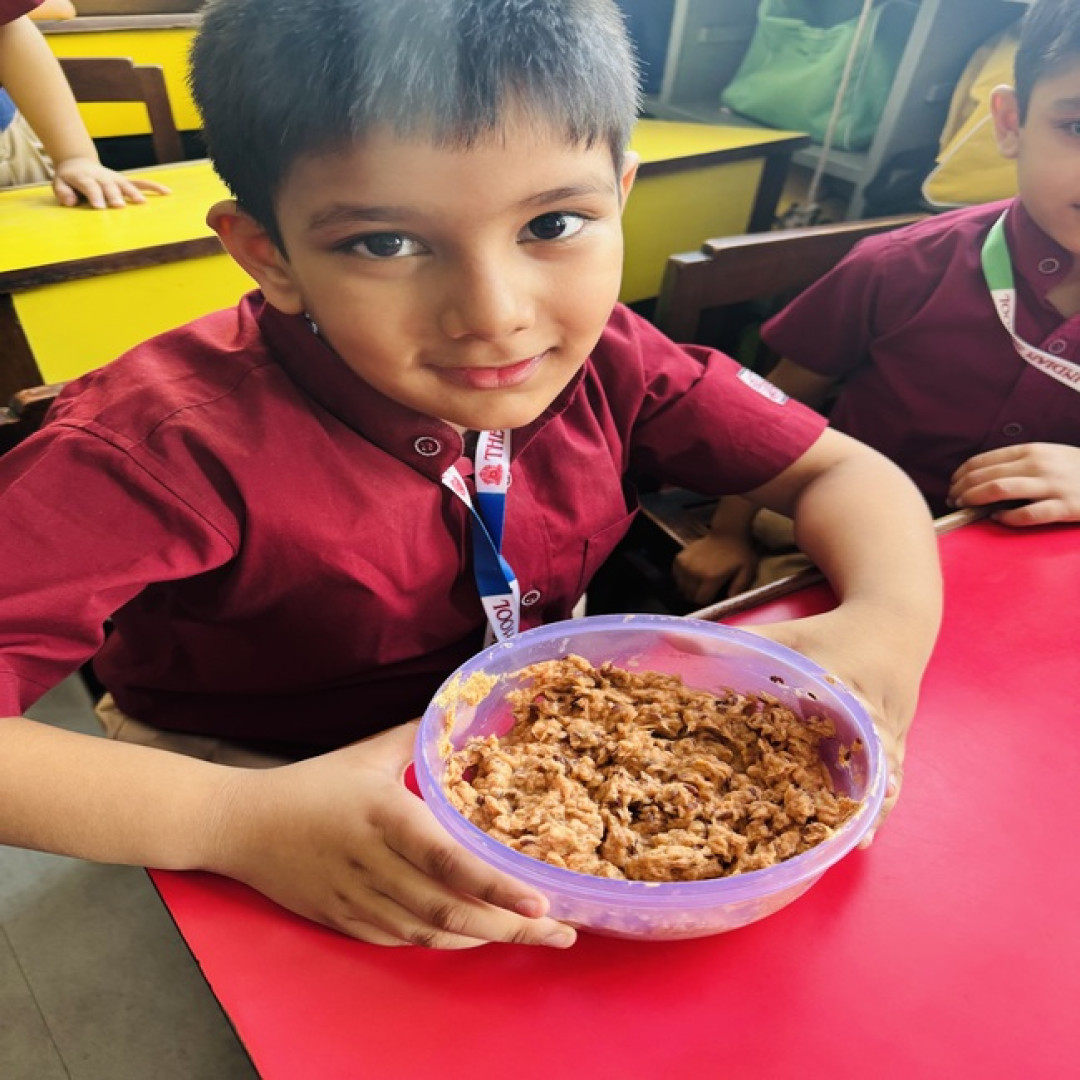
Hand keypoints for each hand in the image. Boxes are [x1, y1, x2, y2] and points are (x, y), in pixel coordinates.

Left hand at [52, 157, 170, 208]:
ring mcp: (115, 178)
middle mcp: (102, 176)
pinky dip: (154, 187)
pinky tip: (167, 192)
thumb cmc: (69, 179)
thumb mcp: (58, 183)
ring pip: (125, 184)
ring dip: (134, 193)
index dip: (95, 195)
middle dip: (115, 196)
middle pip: (109, 186)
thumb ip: (62, 192)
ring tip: (142, 203)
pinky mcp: (124, 181)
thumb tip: (70, 202)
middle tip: (120, 206)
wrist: (78, 162)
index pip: (90, 186)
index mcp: (84, 177)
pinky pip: (141, 183)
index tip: (100, 207)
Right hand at [209, 723, 575, 949]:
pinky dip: (444, 943)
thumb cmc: (311, 784)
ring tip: (532, 934)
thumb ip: (418, 736)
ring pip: (431, 933)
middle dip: (512, 926)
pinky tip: (475, 935)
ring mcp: (359, 900)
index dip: (497, 884)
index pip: (449, 860)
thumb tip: (458, 715)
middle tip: (561, 930)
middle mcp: (375, 864)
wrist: (241, 826)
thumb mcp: (368, 752)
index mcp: (385, 817)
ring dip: (484, 938)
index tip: (541, 899)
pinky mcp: (345, 922)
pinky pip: (403, 942)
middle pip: (450, 909)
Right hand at [673, 532, 757, 605]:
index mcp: (711, 577)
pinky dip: (682, 578)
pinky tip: (692, 574)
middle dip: (698, 595)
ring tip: (700, 581)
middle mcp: (695, 572)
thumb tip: (729, 601)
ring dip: (689, 587)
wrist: (728, 532)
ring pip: (681, 586)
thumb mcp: (747, 571)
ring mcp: (686, 564)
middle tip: (707, 589)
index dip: (707, 600)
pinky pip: (676, 575)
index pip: (700, 599)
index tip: (713, 595)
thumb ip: (739, 588)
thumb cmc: (739, 553)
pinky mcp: (680, 558)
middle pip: (690, 594)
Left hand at [742, 608, 931, 844]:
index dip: (842, 755)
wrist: (893, 624)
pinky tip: (858, 833)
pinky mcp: (894, 745)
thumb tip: (673, 638)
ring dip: (870, 810)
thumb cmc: (831, 632)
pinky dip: (875, 802)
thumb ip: (731, 640)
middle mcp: (876, 718)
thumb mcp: (785, 633)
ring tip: (853, 843)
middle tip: (847, 836)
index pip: (851, 726)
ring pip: (886, 778)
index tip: (841, 788)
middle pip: (875, 763)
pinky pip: (888, 777)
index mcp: (850, 690)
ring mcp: (889, 735)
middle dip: (860, 799)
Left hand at [948, 443, 1079, 525]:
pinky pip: (1028, 514)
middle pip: (985, 476)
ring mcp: (1053, 485)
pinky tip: (996, 519)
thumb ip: (1019, 463)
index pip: (982, 461)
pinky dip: (1006, 518)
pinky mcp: (1066, 507)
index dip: (960, 475)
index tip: (952, 486)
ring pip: (999, 490)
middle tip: (953, 501)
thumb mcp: (1048, 456)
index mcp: (1031, 450)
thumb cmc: (1077, 470)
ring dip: (974, 500)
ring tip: (965, 508)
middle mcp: (1039, 465)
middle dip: (961, 490)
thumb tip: (982, 476)